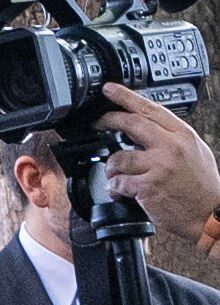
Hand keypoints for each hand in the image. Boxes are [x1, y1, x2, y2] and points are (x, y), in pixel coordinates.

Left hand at [99, 83, 219, 236]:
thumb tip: (147, 129)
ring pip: (119, 157)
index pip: (152, 109)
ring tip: (116, 175)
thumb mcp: (195, 152)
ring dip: (111, 167)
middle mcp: (172, 147)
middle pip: (132, 124)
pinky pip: (118, 182)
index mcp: (184, 136)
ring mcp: (160, 166)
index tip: (110, 89)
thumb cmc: (202, 187)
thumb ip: (172, 138)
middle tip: (97, 122)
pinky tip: (120, 192)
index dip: (127, 97)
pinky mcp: (149, 186)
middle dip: (109, 120)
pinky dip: (114, 188)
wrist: (211, 215)